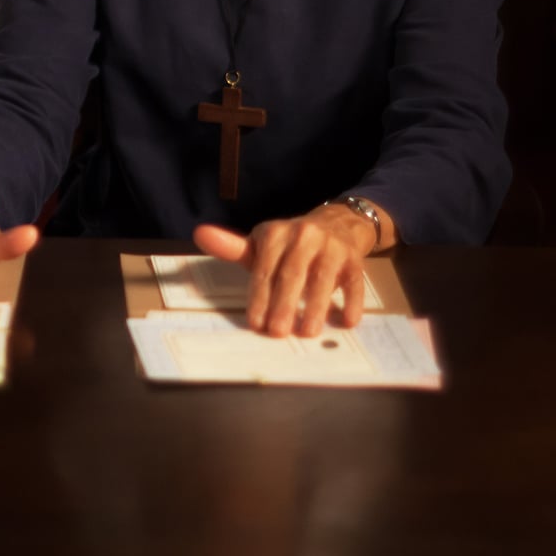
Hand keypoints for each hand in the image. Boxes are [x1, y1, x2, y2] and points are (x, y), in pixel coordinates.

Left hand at [193, 201, 390, 337]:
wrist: (338, 224)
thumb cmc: (291, 245)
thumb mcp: (262, 245)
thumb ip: (232, 248)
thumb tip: (200, 234)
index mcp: (276, 234)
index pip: (265, 268)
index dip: (260, 296)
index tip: (255, 323)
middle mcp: (304, 236)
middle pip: (293, 274)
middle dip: (284, 304)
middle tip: (278, 332)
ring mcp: (332, 247)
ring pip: (323, 278)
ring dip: (317, 306)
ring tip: (309, 332)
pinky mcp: (355, 259)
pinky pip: (354, 282)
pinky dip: (352, 302)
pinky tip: (347, 322)